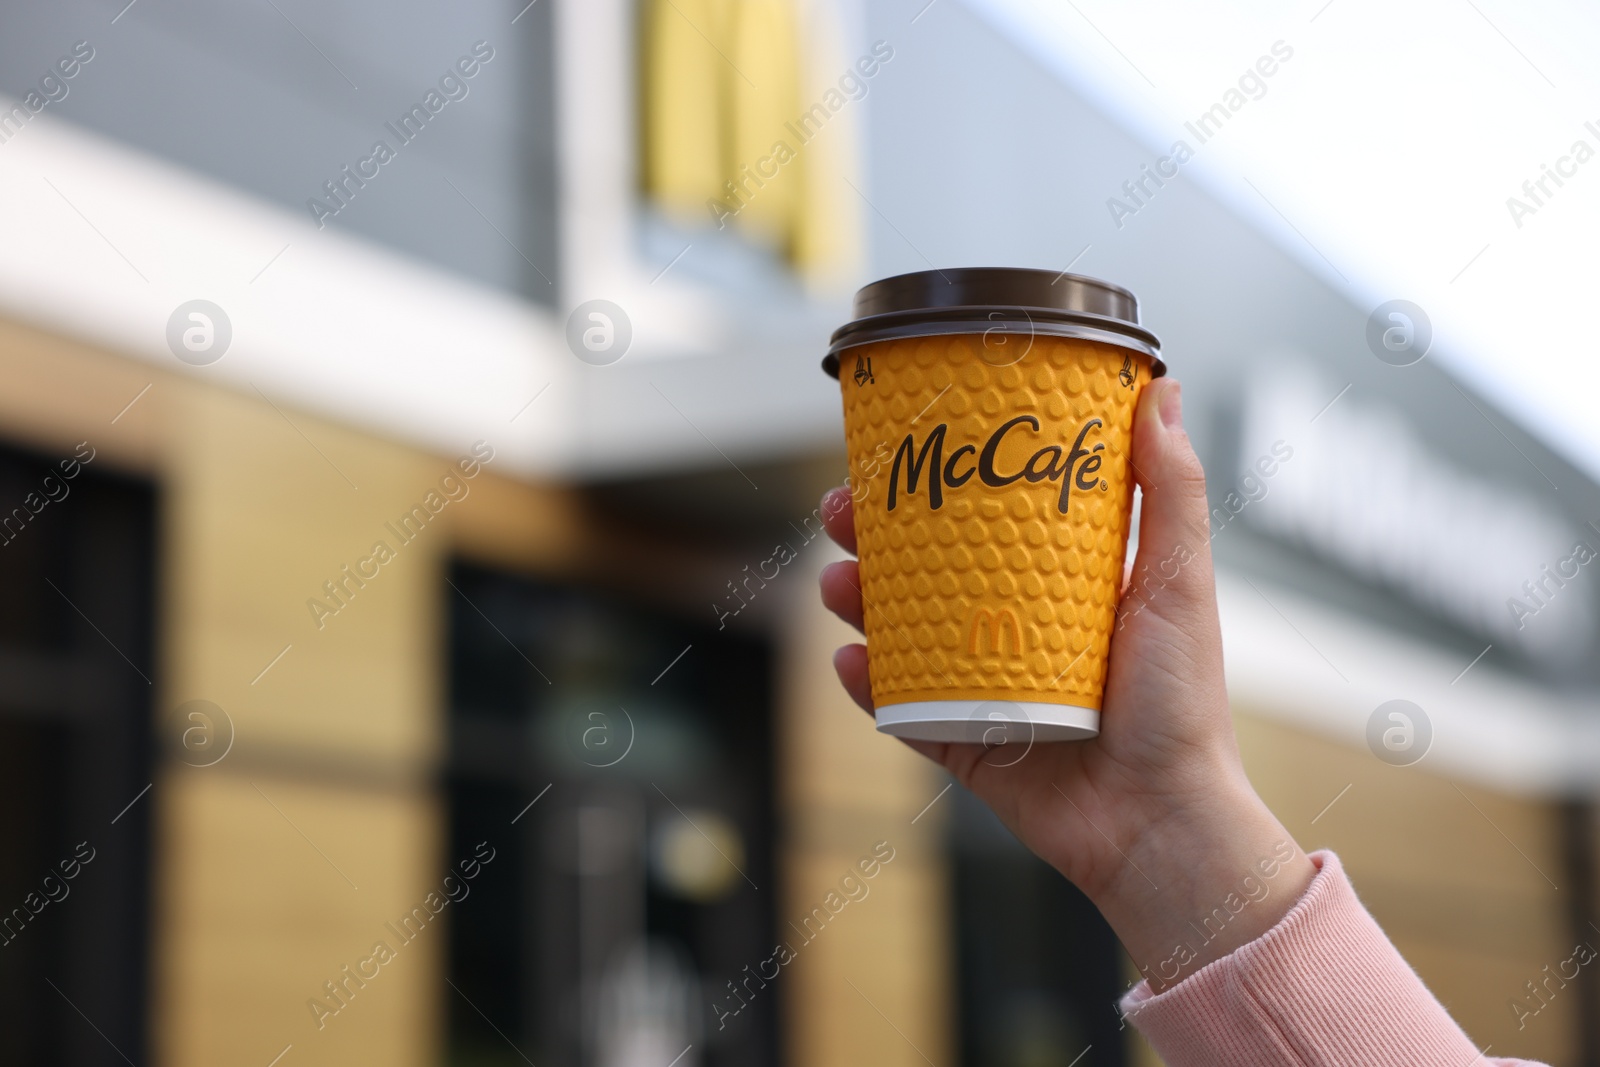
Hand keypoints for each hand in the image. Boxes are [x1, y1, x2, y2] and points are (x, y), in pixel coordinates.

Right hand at [819, 377, 1314, 990]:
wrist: (1161, 822)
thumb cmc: (1182, 705)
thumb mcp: (1178, 581)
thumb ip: (1172, 490)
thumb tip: (1163, 391)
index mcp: (1062, 586)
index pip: (987, 519)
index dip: (938, 483)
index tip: (901, 450)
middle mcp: (1015, 629)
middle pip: (926, 568)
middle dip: (874, 538)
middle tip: (841, 512)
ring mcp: (982, 685)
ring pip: (900, 632)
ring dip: (857, 602)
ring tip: (838, 584)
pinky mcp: (962, 741)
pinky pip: (900, 709)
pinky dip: (868, 686)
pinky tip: (851, 662)